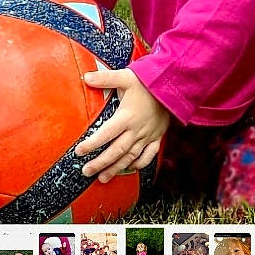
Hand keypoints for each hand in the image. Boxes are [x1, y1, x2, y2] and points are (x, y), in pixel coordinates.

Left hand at [74, 67, 169, 182]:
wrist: (175, 85)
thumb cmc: (149, 81)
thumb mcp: (125, 77)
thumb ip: (105, 78)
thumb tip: (86, 77)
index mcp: (127, 116)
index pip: (105, 134)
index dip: (92, 144)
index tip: (79, 152)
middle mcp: (136, 129)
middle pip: (116, 151)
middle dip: (100, 163)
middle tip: (87, 171)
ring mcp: (148, 135)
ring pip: (131, 156)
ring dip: (116, 168)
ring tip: (103, 178)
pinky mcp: (157, 136)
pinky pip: (149, 155)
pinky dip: (139, 164)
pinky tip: (130, 168)